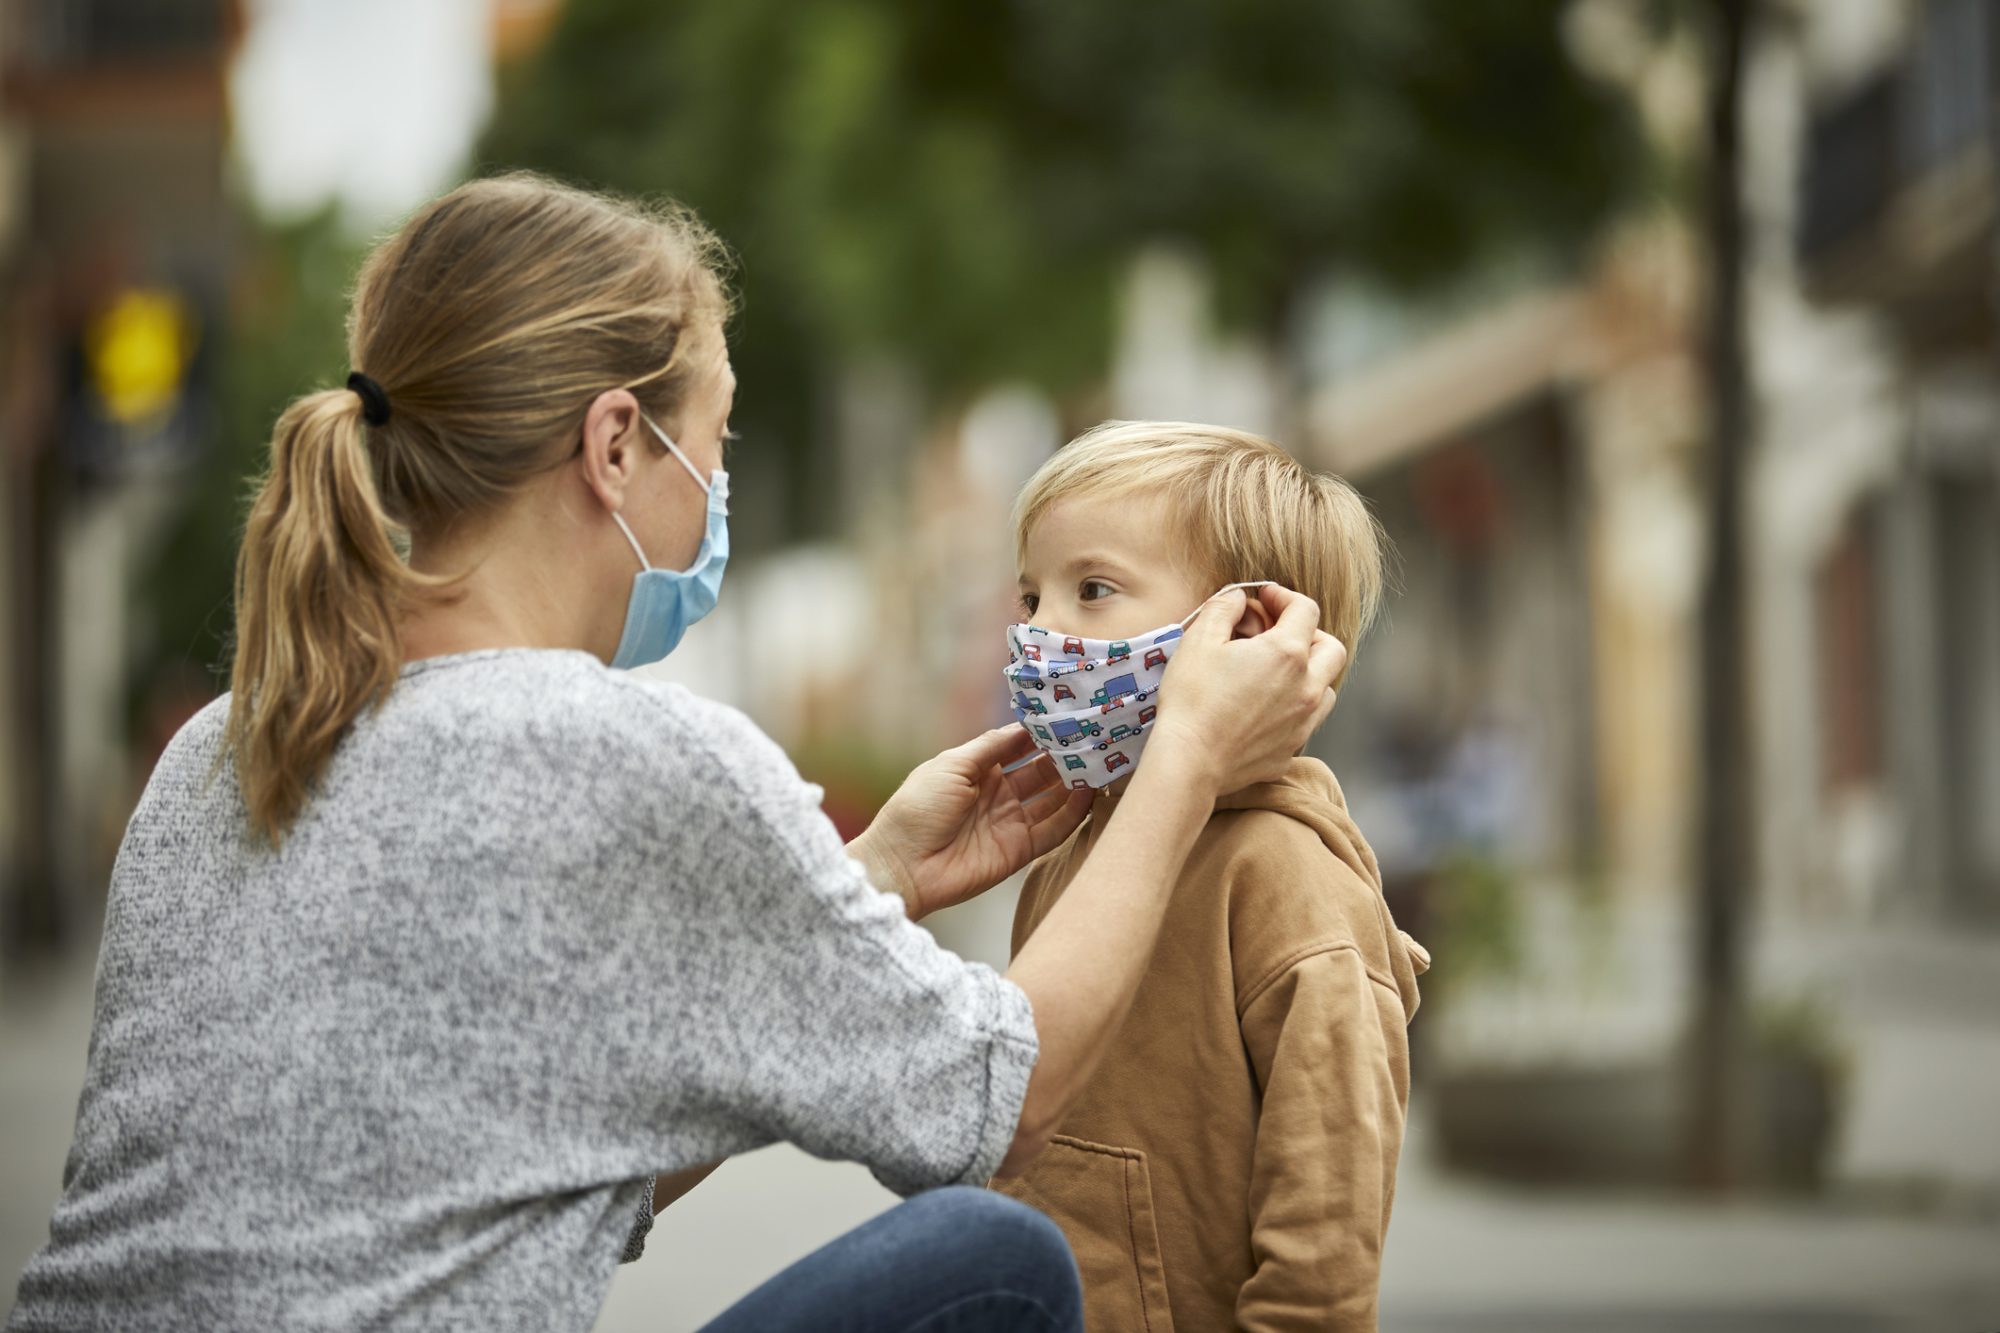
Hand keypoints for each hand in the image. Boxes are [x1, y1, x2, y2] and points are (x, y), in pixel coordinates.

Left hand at [849, 726, 1092, 921]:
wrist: (903, 865)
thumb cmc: (917, 809)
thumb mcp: (950, 765)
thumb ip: (990, 747)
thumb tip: (1022, 726)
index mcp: (978, 770)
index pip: (1018, 747)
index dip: (1040, 735)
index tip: (1067, 717)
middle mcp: (998, 795)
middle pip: (1041, 772)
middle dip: (1064, 757)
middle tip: (1092, 739)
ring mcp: (1010, 823)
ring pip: (1052, 800)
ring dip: (1075, 783)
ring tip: (1100, 762)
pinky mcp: (1019, 851)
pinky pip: (1053, 831)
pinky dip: (1072, 814)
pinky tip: (1089, 794)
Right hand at [1148, 585, 1346, 796]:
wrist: (1190, 762)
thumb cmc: (1192, 699)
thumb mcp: (1199, 640)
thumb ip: (1224, 608)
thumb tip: (1239, 598)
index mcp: (1287, 654)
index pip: (1305, 609)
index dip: (1284, 596)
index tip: (1264, 598)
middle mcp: (1307, 687)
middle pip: (1331, 648)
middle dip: (1309, 633)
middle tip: (1277, 633)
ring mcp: (1303, 723)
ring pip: (1327, 688)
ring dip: (1309, 672)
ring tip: (1276, 672)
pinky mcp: (1290, 750)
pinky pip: (1305, 721)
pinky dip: (1294, 707)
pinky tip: (1264, 707)